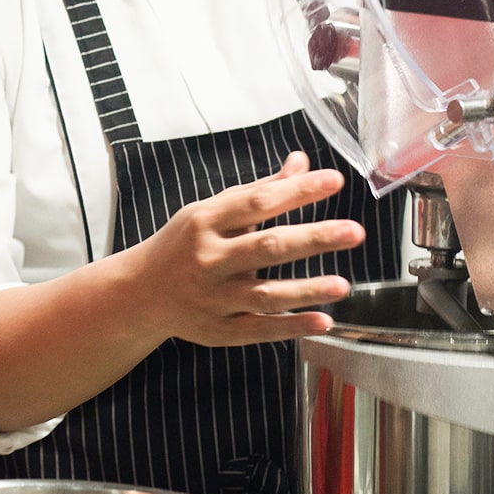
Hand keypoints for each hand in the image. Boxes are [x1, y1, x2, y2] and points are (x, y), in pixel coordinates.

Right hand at [129, 150, 363, 346]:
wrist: (139, 292)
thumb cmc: (183, 244)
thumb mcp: (211, 212)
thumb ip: (259, 191)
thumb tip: (301, 162)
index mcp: (205, 221)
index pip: (257, 202)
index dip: (297, 191)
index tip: (334, 181)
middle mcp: (209, 258)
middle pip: (266, 246)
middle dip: (313, 238)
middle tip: (354, 231)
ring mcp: (213, 297)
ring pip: (265, 293)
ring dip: (307, 289)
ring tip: (344, 284)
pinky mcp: (219, 330)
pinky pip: (259, 329)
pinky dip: (292, 326)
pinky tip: (324, 320)